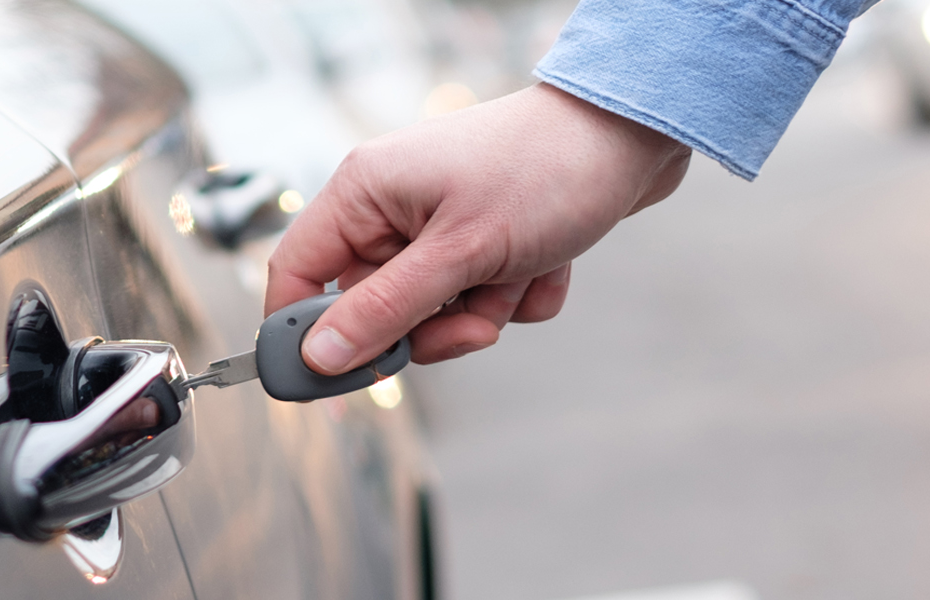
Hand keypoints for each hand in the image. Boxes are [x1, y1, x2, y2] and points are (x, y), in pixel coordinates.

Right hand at [265, 83, 691, 373]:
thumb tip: (322, 357)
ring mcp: (441, 222)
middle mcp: (394, 206)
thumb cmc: (544, 171)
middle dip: (433, 326)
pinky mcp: (486, 237)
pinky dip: (519, 293)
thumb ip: (385, 310)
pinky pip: (484, 298)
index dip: (301, 333)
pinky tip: (551, 261)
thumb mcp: (459, 253)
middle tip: (476, 323)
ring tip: (525, 270)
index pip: (297, 273)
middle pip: (374, 305)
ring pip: (436, 310)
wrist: (632, 133)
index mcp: (365, 192)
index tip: (324, 382)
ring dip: (486, 309)